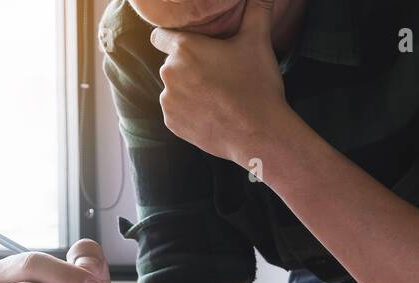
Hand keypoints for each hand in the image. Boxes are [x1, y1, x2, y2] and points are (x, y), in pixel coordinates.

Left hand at [150, 0, 288, 166]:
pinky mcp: (172, 123)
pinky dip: (188, 111)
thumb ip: (257, 9)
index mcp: (184, 48)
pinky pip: (175, 111)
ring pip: (173, 88)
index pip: (159, 35)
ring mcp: (168, 100)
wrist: (259, 135)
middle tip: (216, 75)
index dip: (174, 38)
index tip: (191, 46)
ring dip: (188, 90)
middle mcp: (169, 73)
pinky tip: (211, 113)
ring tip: (215, 96)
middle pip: (172, 63)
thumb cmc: (257, 86)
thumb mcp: (258, 41)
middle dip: (188, 67)